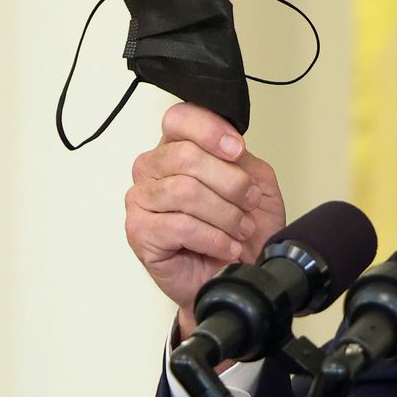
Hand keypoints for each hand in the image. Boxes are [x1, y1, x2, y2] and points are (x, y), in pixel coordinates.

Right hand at [125, 103, 286, 335]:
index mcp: (177, 148)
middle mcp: (153, 169)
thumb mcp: (256, 184)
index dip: (210, 130)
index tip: (238, 150)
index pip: (179, 119)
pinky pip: (179, 225)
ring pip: (184, 191)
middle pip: (185, 156)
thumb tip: (230, 147)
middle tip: (249, 203)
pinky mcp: (140, 232)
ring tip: (241, 229)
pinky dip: (213, 237)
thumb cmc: (242, 232)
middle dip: (229, 182)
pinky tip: (227, 247)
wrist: (239, 276)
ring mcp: (141, 200)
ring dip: (224, 213)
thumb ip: (241, 159)